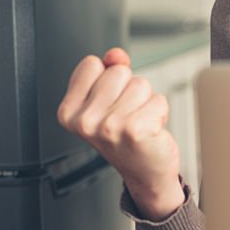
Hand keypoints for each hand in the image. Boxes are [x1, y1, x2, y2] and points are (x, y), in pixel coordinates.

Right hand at [56, 48, 184, 220]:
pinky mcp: (134, 130)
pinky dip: (160, 112)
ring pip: (140, 84)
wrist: (145, 174)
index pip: (92, 64)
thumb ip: (109, 70)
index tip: (109, 104)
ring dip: (146, 101)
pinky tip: (150, 131)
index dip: (107, 79)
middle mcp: (84, 121)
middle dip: (129, 90)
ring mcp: (108, 126)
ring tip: (139, 123)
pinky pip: (158, 100)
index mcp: (69, 111)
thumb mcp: (108, 102)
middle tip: (128, 116)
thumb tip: (116, 55)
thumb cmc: (126, 138)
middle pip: (118, 71)